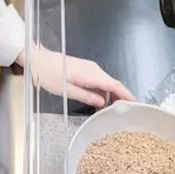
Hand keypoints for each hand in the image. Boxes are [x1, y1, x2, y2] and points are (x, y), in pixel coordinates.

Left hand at [19, 46, 135, 108]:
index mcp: (92, 74)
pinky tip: (99, 104)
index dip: (127, 95)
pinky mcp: (85, 70)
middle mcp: (94, 70)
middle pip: (113, 84)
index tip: (136, 105)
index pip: (115, 85)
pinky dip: (102, 93)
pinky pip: (99, 82)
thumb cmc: (48, 74)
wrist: (38, 60)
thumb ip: (86, 96)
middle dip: (121, 98)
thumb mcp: (66, 89)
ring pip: (106, 84)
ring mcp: (90, 69)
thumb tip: (102, 102)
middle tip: (125, 113)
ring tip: (111, 112)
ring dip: (111, 97)